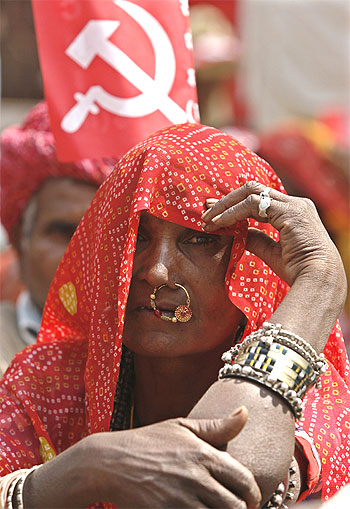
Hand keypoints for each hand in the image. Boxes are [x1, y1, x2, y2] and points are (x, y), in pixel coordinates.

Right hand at [88, 407, 260, 507]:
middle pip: (235, 506)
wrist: (109, 463)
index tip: (249, 499)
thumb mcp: (181, 427)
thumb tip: (245, 412)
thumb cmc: (147, 442)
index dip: (252, 493)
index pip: (244, 480)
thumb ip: (217, 426)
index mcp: (203, 454)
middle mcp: (196, 478)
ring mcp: (181, 501)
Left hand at [201, 181, 345, 288]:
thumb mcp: (272, 252)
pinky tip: (219, 222)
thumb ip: (256, 238)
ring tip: (207, 219)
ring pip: (250, 192)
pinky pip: (252, 204)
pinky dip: (232, 212)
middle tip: (205, 212)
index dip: (234, 205)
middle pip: (252, 190)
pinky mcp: (289, 211)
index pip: (258, 199)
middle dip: (226, 200)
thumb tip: (238, 232)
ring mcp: (293, 205)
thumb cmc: (299, 270)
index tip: (214, 214)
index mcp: (293, 211)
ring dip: (225, 205)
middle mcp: (295, 203)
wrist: (319, 280)